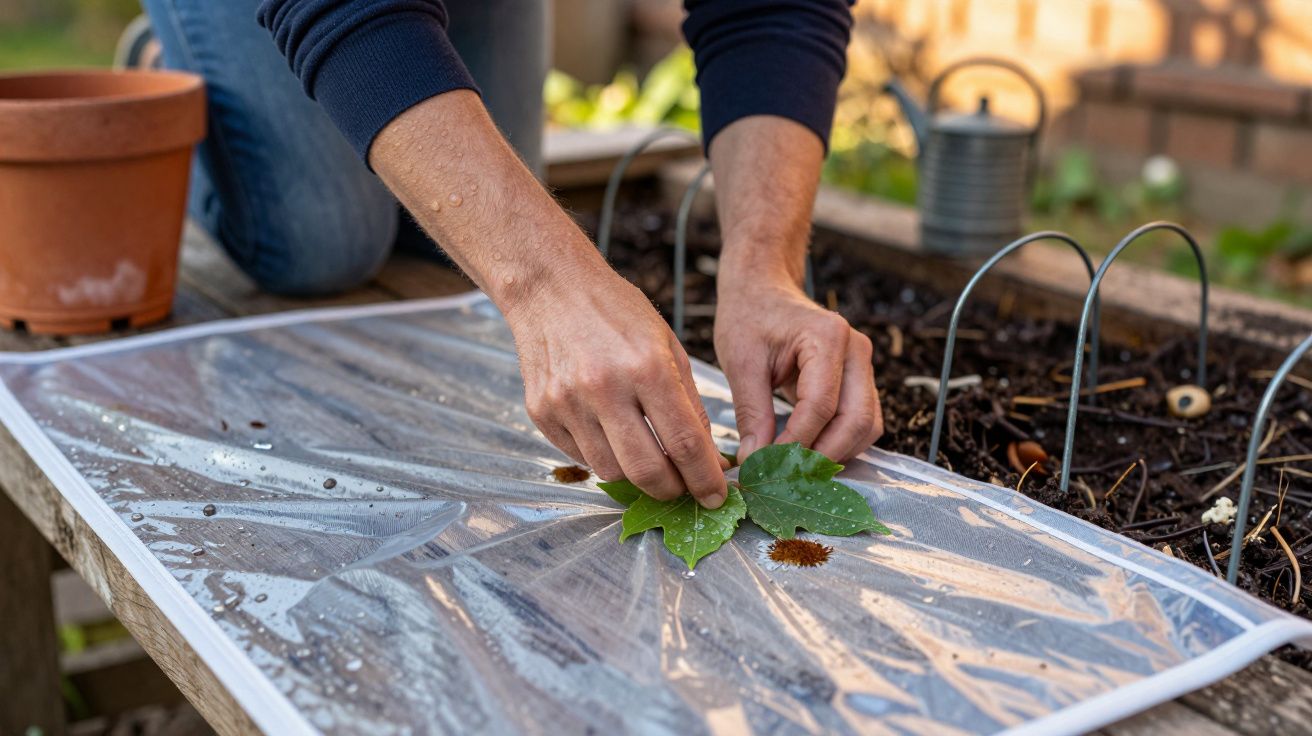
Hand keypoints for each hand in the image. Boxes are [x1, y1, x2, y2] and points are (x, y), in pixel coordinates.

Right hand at [506, 263, 729, 506]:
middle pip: (646, 471)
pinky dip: (604, 457)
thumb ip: (690, 402)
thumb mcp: (667, 344)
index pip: (684, 444)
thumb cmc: (616, 311)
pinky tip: (612, 436)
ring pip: (611, 471)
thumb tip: (710, 458)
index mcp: (646, 367)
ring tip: (648, 458)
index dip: (705, 479)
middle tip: (683, 488)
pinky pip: (581, 456)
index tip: (715, 497)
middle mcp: (604, 388)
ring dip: (636, 476)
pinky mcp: (541, 412)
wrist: (550, 287)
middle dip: (672, 490)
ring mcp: (567, 403)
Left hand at [714, 280, 882, 463]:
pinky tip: (808, 450)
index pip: (820, 405)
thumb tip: (755, 461)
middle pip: (857, 419)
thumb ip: (751, 413)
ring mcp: (863, 365)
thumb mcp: (741, 362)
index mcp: (827, 337)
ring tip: (795, 465)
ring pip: (867, 425)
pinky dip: (840, 442)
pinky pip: (862, 420)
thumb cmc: (749, 317)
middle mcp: (855, 350)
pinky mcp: (859, 379)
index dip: (796, 442)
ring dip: (836, 452)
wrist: (762, 290)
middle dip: (823, 454)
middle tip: (786, 474)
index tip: (766, 464)